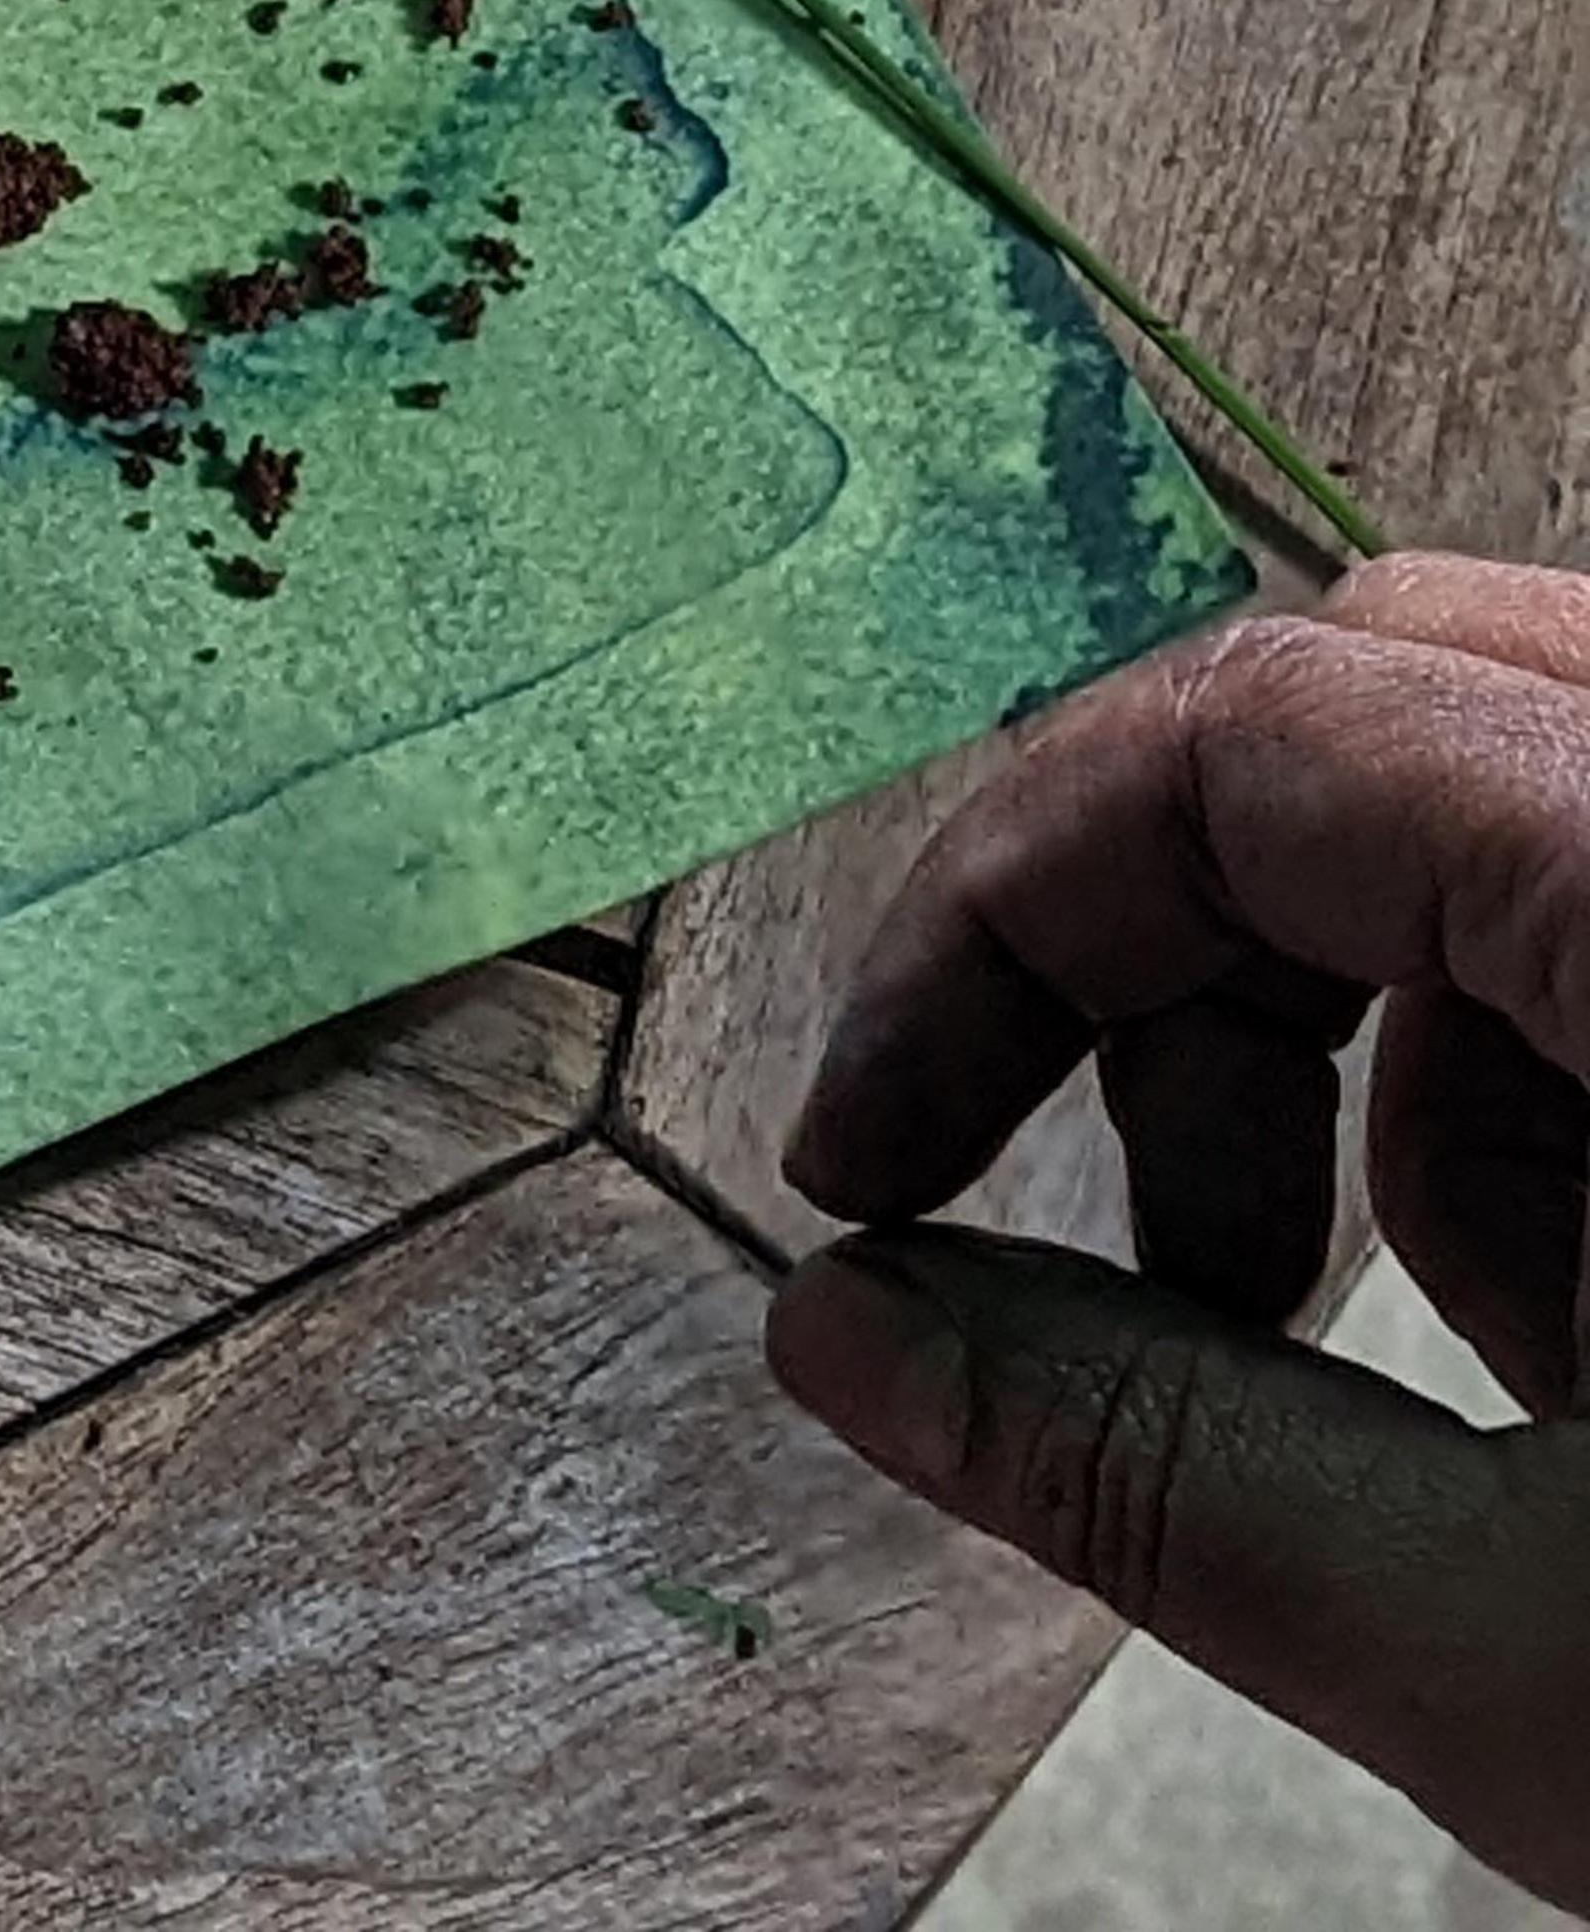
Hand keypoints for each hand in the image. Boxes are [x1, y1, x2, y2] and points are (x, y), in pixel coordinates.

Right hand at [769, 555, 1589, 1909]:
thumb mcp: (1548, 1665)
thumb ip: (1152, 1470)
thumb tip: (844, 1343)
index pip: (1247, 725)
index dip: (995, 914)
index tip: (871, 1137)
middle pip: (1369, 695)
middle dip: (1163, 952)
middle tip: (1074, 1209)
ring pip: (1503, 799)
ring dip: (1368, 1058)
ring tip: (1360, 1351)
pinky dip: (1545, 1088)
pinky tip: (1577, 1360)